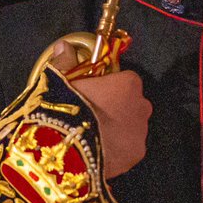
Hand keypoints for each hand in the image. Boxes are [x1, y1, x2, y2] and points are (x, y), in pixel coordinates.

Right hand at [52, 40, 150, 178]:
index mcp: (128, 83)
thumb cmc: (64, 107)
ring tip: (93, 136)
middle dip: (116, 108)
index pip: (124, 80)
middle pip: (131, 103)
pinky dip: (117, 149)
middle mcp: (142, 106)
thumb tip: (63, 46)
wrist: (64, 148)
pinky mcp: (136, 155)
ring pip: (131, 127)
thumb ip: (66, 61)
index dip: (107, 87)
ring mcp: (141, 132)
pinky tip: (99, 150)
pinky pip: (128, 148)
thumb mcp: (60, 79)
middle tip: (92, 116)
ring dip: (118, 129)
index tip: (92, 94)